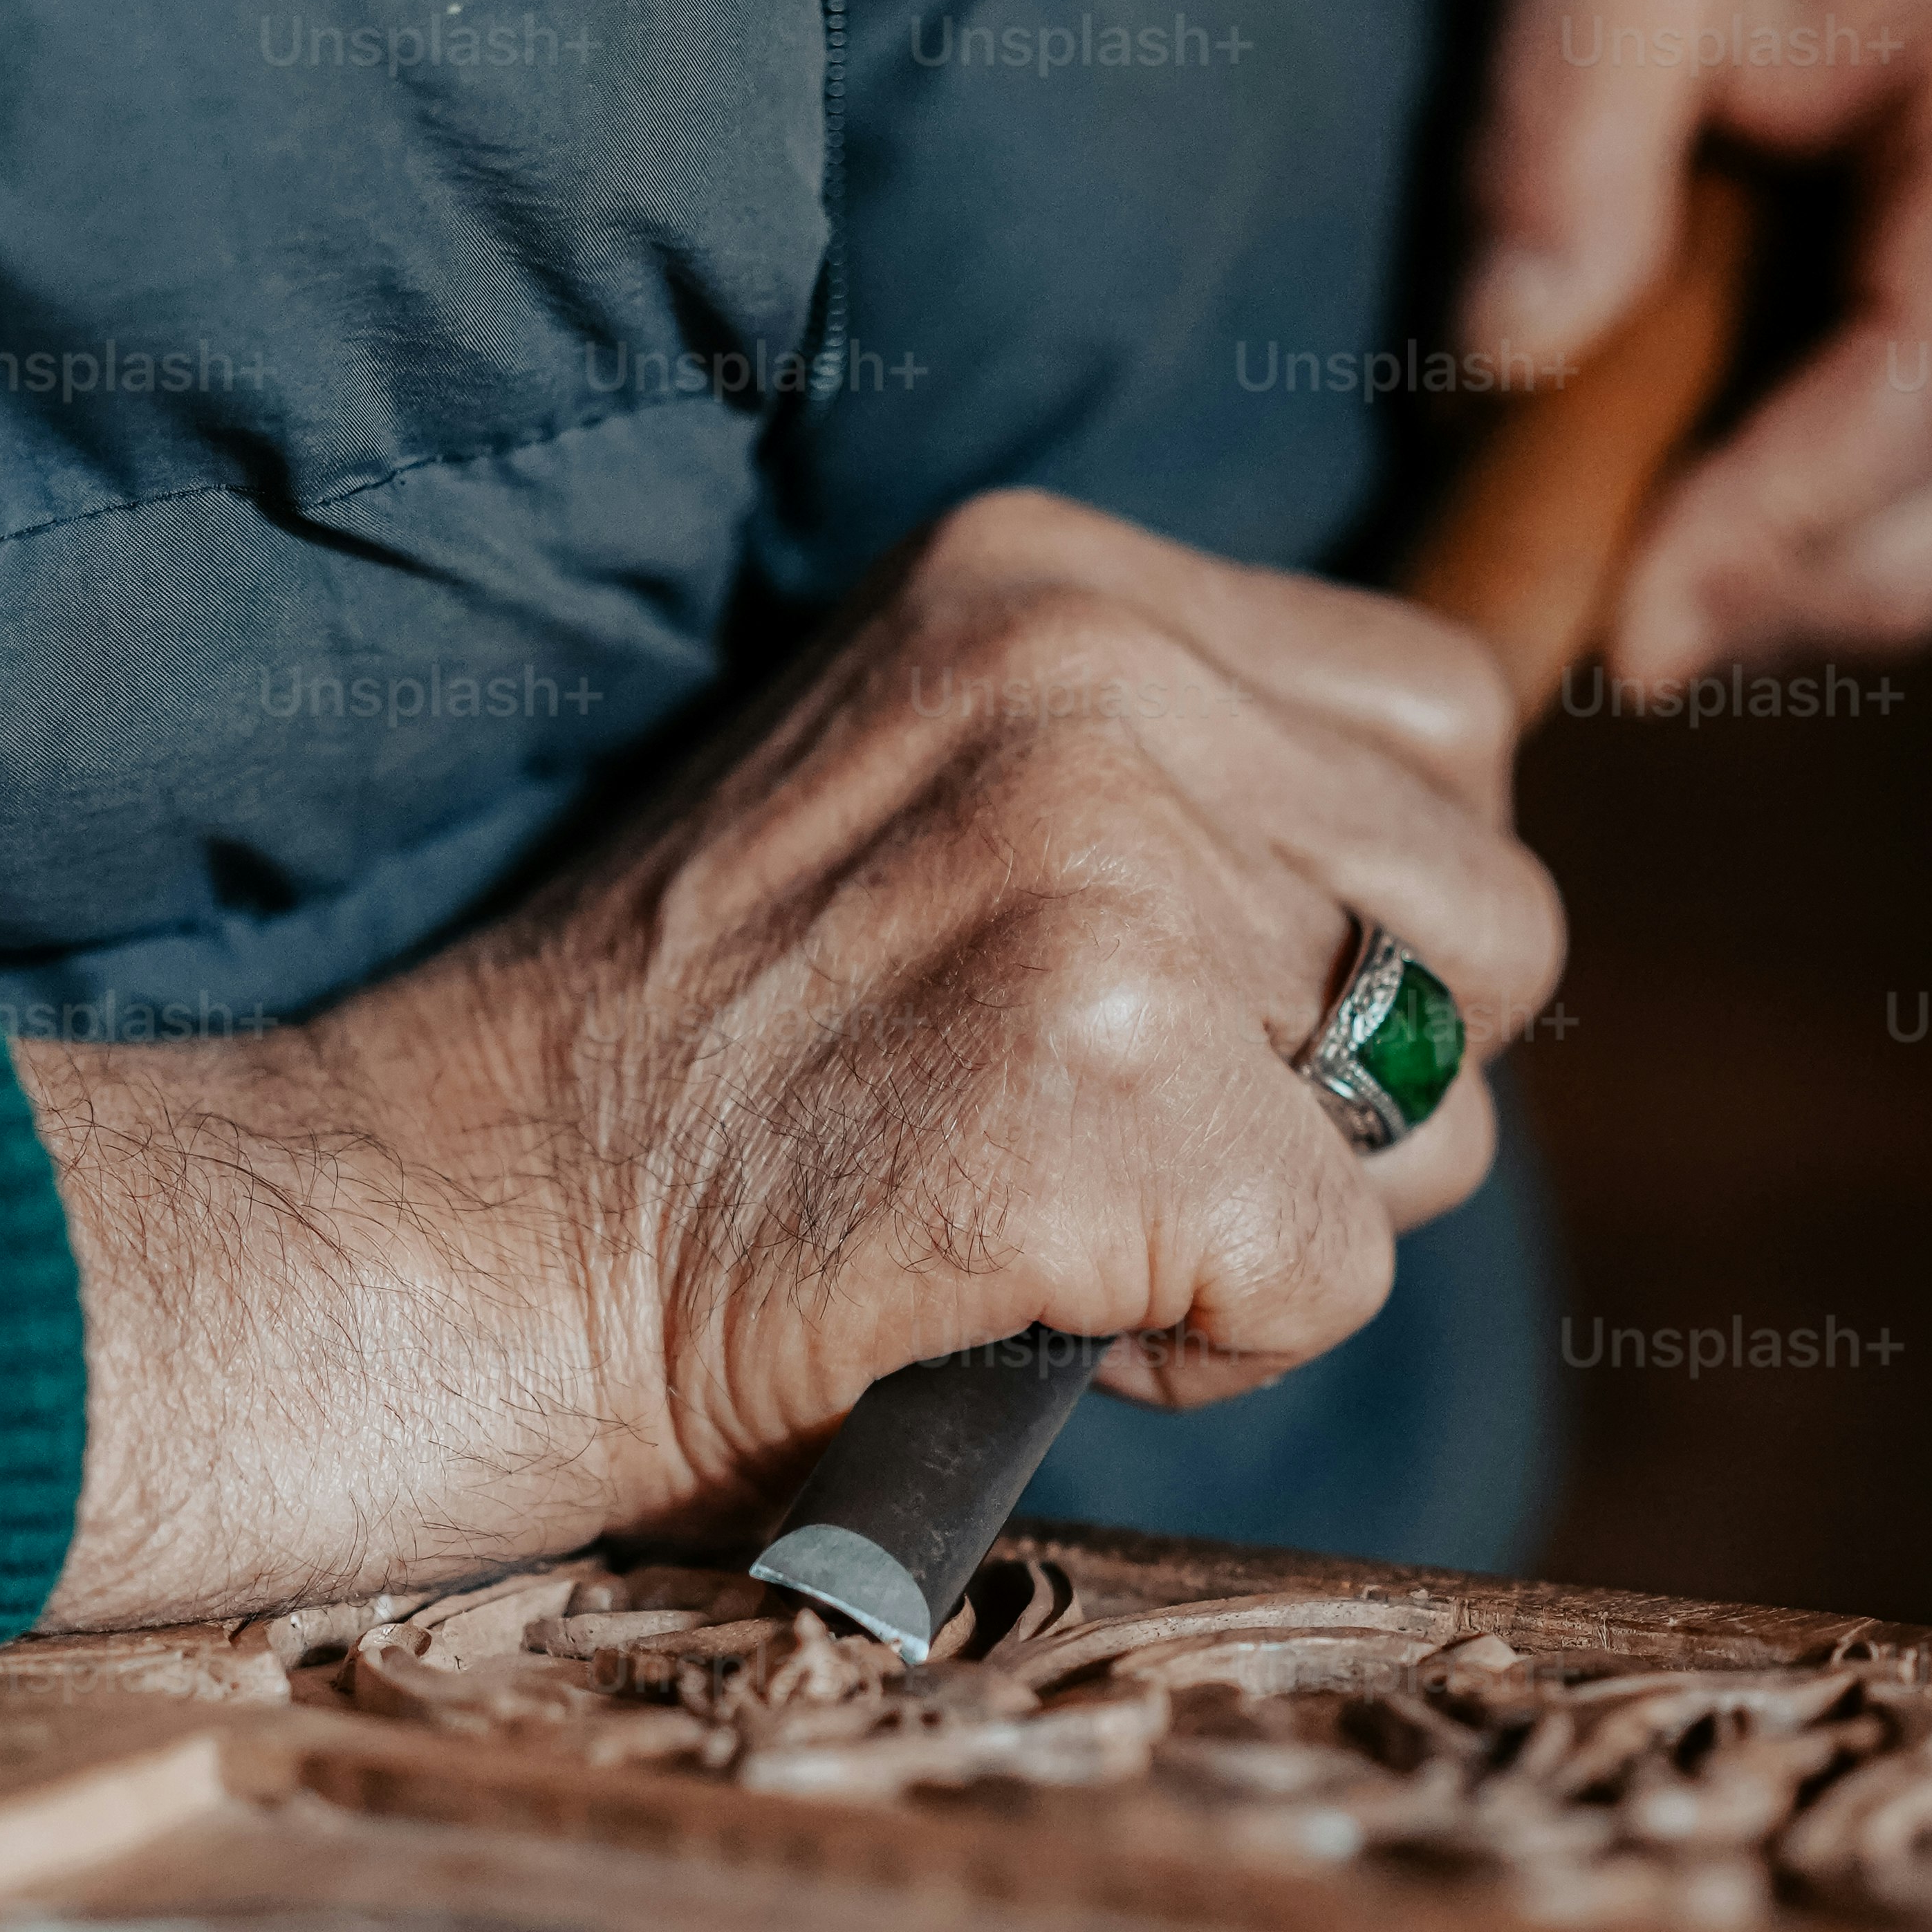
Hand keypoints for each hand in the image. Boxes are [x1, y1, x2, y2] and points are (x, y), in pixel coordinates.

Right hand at [22, 491, 1562, 1626]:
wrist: (440, 1239)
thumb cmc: (692, 1075)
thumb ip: (1159, 778)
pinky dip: (1212, 1351)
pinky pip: (1337, 1279)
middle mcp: (1092, 685)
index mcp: (1050, 580)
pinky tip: (1023, 1302)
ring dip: (1285, 1221)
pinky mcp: (1107, 1099)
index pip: (1444, 722)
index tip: (1170, 1006)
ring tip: (1056, 1215)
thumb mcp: (918, 797)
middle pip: (1491, 923)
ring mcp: (1100, 885)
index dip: (1356, 913)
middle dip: (1353, 1086)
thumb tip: (1425, 889)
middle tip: (1116, 1141)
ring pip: (1440, 1117)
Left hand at [1454, 0, 1931, 688]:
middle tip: (1578, 618)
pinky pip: (1898, 583)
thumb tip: (1515, 342)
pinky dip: (1767, 591)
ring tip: (1608, 543)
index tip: (1630, 621)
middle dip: (1750, 583)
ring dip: (1744, 599)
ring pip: (1914, 578)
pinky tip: (1678, 523)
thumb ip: (1557, 119)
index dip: (1787, 514)